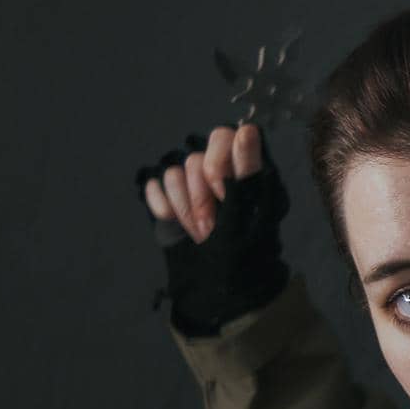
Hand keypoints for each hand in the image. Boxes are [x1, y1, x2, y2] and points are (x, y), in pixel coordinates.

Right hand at [135, 124, 267, 242]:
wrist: (218, 278)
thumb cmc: (245, 247)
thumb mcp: (254, 213)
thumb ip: (247, 172)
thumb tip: (247, 130)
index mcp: (243, 168)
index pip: (225, 138)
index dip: (219, 163)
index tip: (223, 192)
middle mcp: (216, 168)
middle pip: (196, 158)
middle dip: (201, 196)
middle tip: (212, 224)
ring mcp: (190, 180)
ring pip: (174, 171)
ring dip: (186, 208)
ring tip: (200, 230)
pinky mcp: (168, 193)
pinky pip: (155, 184)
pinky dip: (165, 207)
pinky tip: (176, 222)